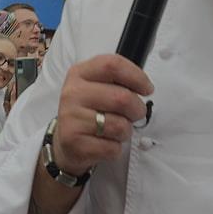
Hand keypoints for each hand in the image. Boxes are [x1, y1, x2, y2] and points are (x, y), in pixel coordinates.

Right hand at [54, 55, 153, 175]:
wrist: (66, 141)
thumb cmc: (88, 112)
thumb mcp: (96, 87)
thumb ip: (117, 80)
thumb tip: (144, 86)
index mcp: (79, 73)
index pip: (112, 65)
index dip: (136, 76)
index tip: (147, 88)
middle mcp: (72, 93)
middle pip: (122, 98)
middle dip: (137, 109)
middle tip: (135, 114)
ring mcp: (71, 118)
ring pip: (120, 126)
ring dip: (126, 131)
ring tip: (115, 129)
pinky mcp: (74, 142)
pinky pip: (112, 147)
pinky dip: (116, 147)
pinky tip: (105, 142)